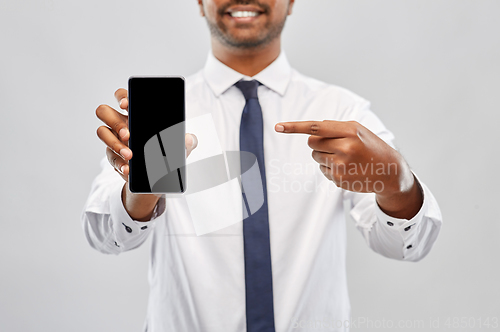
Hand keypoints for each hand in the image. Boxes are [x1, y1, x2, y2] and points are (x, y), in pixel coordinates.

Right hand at [96, 88, 197, 182]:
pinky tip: (128, 169)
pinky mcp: (113, 156)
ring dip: (114, 143)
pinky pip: (110, 157)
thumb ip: (187, 141)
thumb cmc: (168, 154)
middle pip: (104, 112)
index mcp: (136, 114)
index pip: (122, 96)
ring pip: (102, 132)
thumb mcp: (180, 147)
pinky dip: (120, 163)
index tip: (127, 105)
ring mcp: (115, 139)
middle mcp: (121, 123)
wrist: (158, 177)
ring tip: (130, 155)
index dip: (122, 97)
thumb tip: (190, 138)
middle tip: (129, 134)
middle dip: (115, 122)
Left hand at [275, 120, 421, 218]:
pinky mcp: (339, 179)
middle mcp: (345, 148)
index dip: (294, 127)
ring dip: (324, 155)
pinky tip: (346, 168)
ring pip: (315, 157)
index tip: (278, 127)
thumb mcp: (358, 130)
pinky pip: (322, 170)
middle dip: (318, 143)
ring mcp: (341, 165)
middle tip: (335, 145)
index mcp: (349, 131)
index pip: (315, 127)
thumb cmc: (371, 146)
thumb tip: (310, 131)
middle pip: (312, 142)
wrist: (390, 171)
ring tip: (344, 157)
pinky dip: (330, 168)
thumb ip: (335, 127)